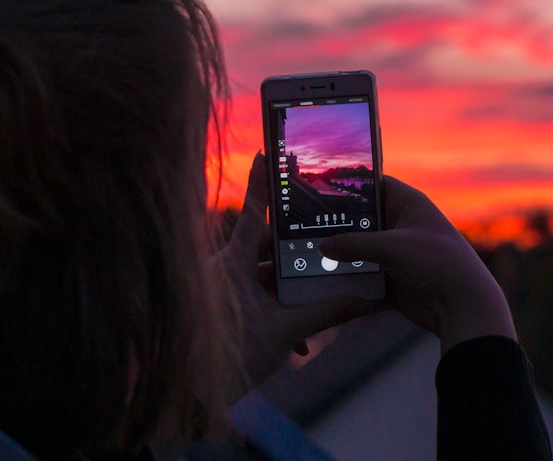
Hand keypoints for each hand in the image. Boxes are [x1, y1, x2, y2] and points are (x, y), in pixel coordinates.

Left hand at [215, 152, 372, 396]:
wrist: (188, 399)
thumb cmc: (225, 359)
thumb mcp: (282, 334)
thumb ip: (324, 313)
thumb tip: (363, 300)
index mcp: (231, 263)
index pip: (253, 213)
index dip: (263, 183)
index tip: (267, 152)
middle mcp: (224, 271)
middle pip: (266, 248)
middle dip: (295, 255)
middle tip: (323, 248)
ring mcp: (222, 294)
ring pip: (263, 281)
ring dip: (290, 294)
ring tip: (318, 304)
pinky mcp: (224, 316)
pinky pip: (255, 305)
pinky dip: (277, 317)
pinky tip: (298, 346)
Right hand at [320, 176, 515, 354]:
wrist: (463, 307)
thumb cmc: (436, 263)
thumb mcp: (391, 247)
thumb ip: (354, 244)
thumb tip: (322, 247)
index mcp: (410, 205)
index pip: (376, 185)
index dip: (351, 183)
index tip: (322, 185)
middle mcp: (404, 227)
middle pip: (364, 222)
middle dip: (339, 228)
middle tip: (306, 228)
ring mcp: (400, 255)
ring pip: (362, 253)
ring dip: (343, 259)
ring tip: (309, 258)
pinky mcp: (397, 281)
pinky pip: (367, 279)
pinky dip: (352, 284)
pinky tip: (328, 286)